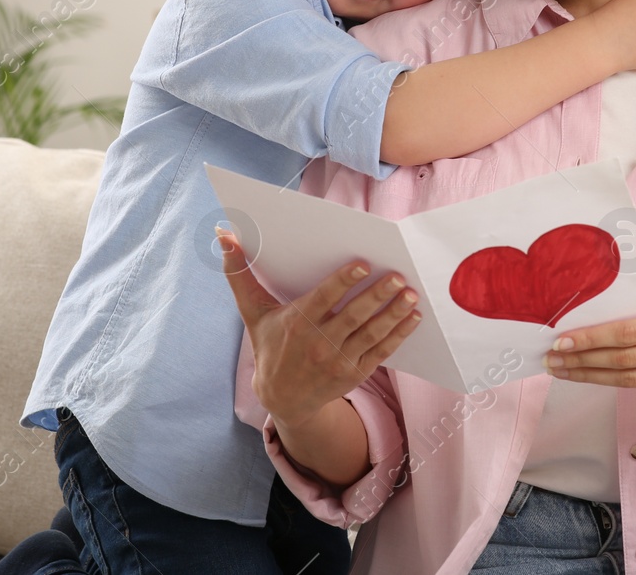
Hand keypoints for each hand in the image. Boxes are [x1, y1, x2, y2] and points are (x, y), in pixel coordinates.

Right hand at [220, 232, 421, 429]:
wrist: (283, 399)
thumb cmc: (269, 346)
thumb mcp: (252, 313)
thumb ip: (239, 273)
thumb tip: (223, 235)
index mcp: (297, 323)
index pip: (323, 299)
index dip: (343, 282)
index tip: (362, 264)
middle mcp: (319, 344)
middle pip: (353, 316)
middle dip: (377, 296)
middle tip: (397, 276)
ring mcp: (339, 361)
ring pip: (371, 333)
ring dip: (394, 314)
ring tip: (411, 294)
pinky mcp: (355, 373)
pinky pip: (381, 352)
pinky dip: (399, 335)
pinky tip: (413, 317)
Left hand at [543, 291, 635, 399]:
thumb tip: (599, 305)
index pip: (626, 333)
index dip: (590, 338)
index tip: (561, 340)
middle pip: (621, 360)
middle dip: (581, 360)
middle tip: (551, 359)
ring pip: (626, 379)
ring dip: (589, 375)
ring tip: (561, 370)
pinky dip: (610, 380)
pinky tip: (589, 373)